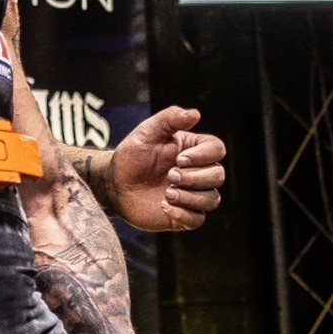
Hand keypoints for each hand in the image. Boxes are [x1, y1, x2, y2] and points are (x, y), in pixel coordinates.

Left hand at [106, 106, 224, 231]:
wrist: (114, 184)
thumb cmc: (131, 156)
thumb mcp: (146, 133)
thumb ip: (169, 119)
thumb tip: (195, 114)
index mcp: (193, 150)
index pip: (217, 149)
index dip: (204, 155)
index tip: (179, 158)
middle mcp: (198, 172)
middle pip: (218, 175)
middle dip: (195, 177)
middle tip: (170, 176)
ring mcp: (192, 195)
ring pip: (211, 199)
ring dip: (191, 197)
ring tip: (167, 193)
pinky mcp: (183, 215)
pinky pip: (198, 220)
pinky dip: (183, 214)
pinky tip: (164, 206)